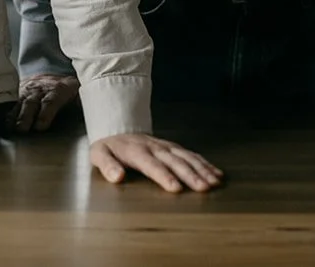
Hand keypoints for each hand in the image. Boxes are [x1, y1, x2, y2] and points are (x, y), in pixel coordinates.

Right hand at [8, 73, 80, 132]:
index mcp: (57, 90)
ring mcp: (27, 92)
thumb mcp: (78, 91)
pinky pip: (10, 102)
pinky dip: (5, 111)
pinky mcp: (17, 95)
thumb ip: (82, 101)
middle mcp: (40, 90)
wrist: (49, 70)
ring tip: (9, 127)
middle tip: (21, 130)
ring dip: (14, 115)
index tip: (40, 126)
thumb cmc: (66, 88)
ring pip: (19, 102)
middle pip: (31, 103)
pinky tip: (1, 121)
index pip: (50, 101)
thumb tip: (93, 111)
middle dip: (26, 116)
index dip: (45, 114)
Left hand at [90, 133, 223, 192]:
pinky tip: (216, 173)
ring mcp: (166, 146)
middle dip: (191, 175)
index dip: (164, 176)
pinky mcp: (173, 147)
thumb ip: (107, 165)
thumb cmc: (109, 146)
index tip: (176, 188)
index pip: (152, 165)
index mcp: (136, 151)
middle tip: (204, 188)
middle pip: (175, 161)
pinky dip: (205, 163)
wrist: (117, 125)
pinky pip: (191, 154)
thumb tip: (117, 177)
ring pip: (187, 157)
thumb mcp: (99, 154)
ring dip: (202, 169)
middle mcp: (155, 147)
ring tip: (215, 182)